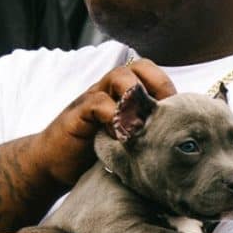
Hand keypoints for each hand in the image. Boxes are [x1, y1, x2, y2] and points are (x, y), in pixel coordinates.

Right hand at [29, 58, 175, 186]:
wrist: (52, 165)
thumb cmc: (95, 154)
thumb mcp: (126, 142)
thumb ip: (146, 134)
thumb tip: (180, 141)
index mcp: (123, 94)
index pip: (150, 73)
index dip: (166, 87)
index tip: (179, 112)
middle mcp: (109, 90)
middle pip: (138, 66)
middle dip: (157, 84)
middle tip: (165, 111)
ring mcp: (92, 98)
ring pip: (119, 77)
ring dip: (136, 95)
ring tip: (144, 121)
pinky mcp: (78, 114)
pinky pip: (98, 102)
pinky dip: (114, 115)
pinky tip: (122, 136)